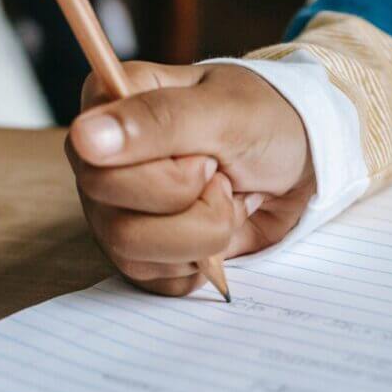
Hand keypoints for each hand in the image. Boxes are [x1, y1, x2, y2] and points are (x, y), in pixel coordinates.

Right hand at [66, 61, 313, 295]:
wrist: (306, 156)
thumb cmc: (265, 119)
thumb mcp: (224, 111)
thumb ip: (157, 121)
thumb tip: (85, 138)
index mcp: (106, 110)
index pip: (97, 170)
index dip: (166, 177)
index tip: (206, 157)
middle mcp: (100, 164)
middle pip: (118, 224)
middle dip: (196, 208)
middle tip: (223, 176)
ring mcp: (117, 211)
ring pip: (137, 257)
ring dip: (205, 233)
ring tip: (228, 198)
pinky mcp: (145, 252)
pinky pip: (160, 281)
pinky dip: (205, 260)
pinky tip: (223, 223)